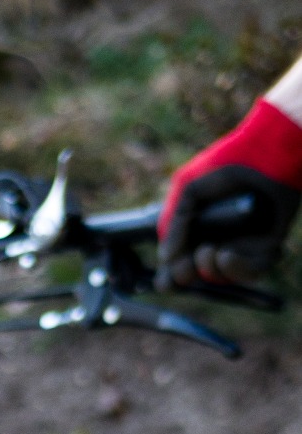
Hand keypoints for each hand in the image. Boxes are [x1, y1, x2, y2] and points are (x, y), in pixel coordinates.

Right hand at [158, 98, 301, 287]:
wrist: (265, 151)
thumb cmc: (226, 163)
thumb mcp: (188, 190)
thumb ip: (174, 224)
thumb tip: (166, 258)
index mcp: (199, 228)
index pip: (181, 261)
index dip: (170, 276)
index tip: (164, 281)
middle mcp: (221, 238)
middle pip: (199, 275)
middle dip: (187, 275)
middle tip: (184, 267)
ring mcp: (244, 243)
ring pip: (224, 277)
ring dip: (210, 271)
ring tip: (208, 251)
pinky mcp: (268, 244)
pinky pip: (253, 271)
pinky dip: (237, 268)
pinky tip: (225, 255)